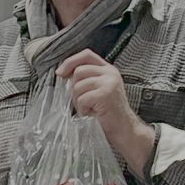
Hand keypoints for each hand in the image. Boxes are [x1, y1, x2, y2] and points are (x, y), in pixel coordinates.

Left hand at [57, 53, 157, 171]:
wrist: (124, 129)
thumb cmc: (109, 113)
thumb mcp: (98, 90)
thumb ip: (86, 79)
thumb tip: (64, 74)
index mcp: (108, 69)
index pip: (86, 55)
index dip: (71, 61)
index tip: (61, 73)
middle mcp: (110, 73)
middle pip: (78, 71)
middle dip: (74, 89)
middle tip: (84, 101)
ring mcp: (109, 82)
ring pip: (78, 86)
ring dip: (79, 101)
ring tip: (90, 108)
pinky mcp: (106, 93)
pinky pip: (82, 99)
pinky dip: (83, 109)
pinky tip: (92, 113)